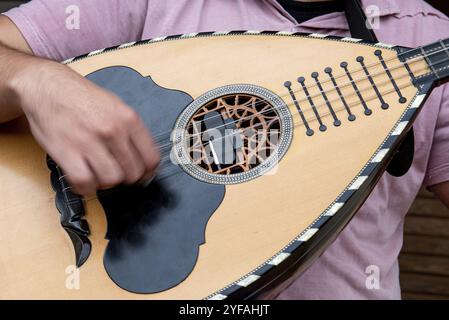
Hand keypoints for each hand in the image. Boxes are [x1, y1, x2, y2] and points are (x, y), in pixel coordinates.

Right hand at [11, 60, 159, 194]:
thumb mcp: (116, 105)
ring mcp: (90, 142)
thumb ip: (131, 131)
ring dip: (106, 182)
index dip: (148, 172)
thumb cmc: (81, 98)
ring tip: (98, 173)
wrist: (47, 87)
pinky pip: (85, 182)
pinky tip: (84, 179)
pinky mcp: (67, 152)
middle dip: (126, 178)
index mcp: (128, 118)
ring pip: (112, 180)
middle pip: (133, 173)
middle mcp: (112, 130)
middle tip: (116, 172)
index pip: (152, 158)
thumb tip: (144, 157)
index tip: (143, 176)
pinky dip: (86, 187)